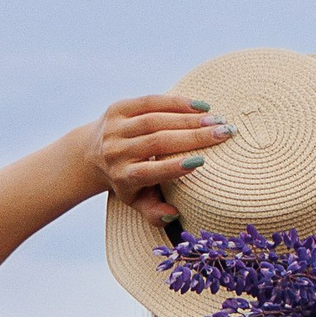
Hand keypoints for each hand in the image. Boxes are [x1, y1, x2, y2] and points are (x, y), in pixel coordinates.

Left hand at [77, 93, 233, 219]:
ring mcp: (115, 128)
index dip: (174, 167)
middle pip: (158, 142)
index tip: (201, 162)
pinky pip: (149, 102)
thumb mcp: (137, 201)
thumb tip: (173, 214)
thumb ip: (154, 213)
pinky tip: (199, 106)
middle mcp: (116, 152)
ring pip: (155, 119)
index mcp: (123, 177)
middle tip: (223, 133)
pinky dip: (175, 102)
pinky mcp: (117, 108)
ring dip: (189, 118)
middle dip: (194, 137)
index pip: (149, 172)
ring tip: (215, 119)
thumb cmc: (126, 180)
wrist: (92, 154)